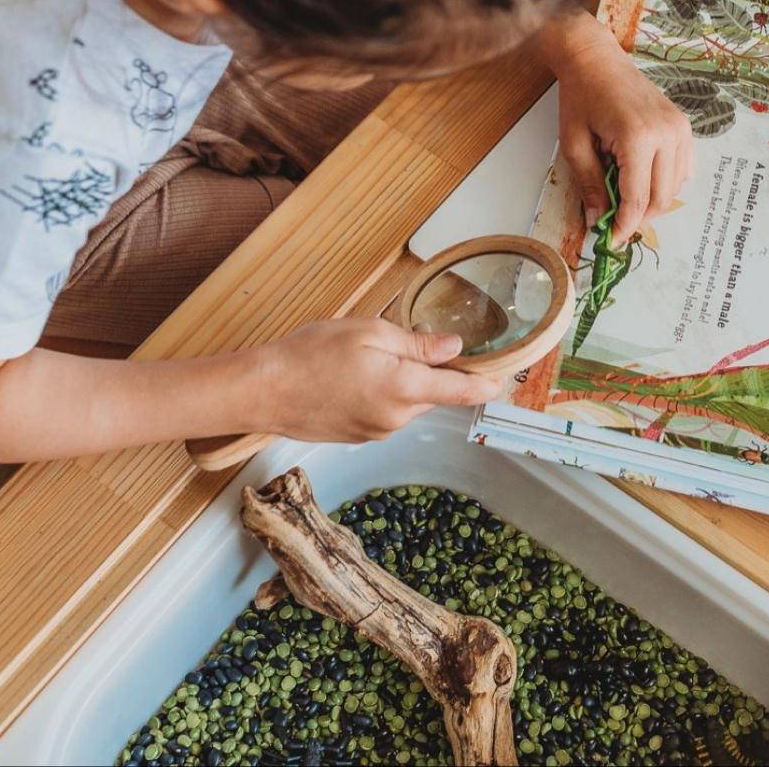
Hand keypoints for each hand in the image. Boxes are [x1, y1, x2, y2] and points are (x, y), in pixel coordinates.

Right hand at [255, 318, 502, 442]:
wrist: (264, 391)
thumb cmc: (310, 353)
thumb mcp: (369, 333)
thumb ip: (417, 344)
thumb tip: (453, 349)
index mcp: (403, 389)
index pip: (460, 393)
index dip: (486, 384)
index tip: (504, 378)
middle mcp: (396, 419)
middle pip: (434, 395)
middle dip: (432, 372)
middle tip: (411, 339)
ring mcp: (376, 432)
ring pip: (409, 403)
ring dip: (404, 381)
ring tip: (369, 356)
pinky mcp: (359, 436)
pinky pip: (387, 412)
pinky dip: (384, 393)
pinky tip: (355, 375)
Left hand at [537, 12, 693, 243]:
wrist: (596, 59)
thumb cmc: (580, 97)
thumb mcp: (575, 145)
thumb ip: (590, 185)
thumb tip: (597, 221)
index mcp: (637, 137)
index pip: (637, 198)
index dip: (624, 226)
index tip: (611, 241)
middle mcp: (666, 133)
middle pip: (661, 198)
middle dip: (638, 218)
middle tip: (614, 225)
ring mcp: (679, 128)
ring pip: (675, 187)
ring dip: (652, 202)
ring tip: (623, 199)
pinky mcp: (683, 126)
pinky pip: (683, 168)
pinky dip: (665, 183)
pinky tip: (642, 181)